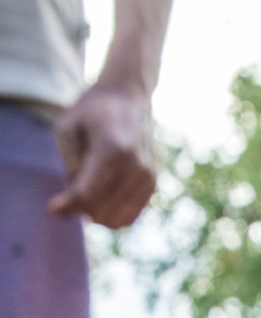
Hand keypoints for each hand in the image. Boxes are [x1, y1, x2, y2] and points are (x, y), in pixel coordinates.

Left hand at [48, 83, 156, 228]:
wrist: (129, 98)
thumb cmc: (92, 112)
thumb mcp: (66, 127)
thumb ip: (69, 164)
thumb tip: (73, 199)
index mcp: (113, 148)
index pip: (87, 192)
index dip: (67, 205)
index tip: (51, 209)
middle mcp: (136, 166)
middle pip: (101, 210)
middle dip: (80, 209)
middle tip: (68, 196)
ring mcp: (148, 177)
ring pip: (116, 219)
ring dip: (96, 214)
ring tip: (85, 196)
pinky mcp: (153, 185)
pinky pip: (129, 217)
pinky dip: (112, 215)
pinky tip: (101, 199)